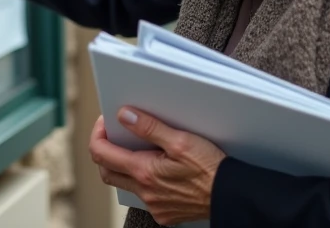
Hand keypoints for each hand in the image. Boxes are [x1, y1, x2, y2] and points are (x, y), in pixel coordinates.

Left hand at [89, 110, 225, 225]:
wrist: (231, 197)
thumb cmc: (211, 168)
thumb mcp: (181, 140)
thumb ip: (150, 127)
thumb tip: (124, 116)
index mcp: (144, 171)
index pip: (101, 153)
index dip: (98, 134)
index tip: (106, 122)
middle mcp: (145, 192)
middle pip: (107, 171)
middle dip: (106, 151)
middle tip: (117, 134)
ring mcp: (154, 205)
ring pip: (127, 184)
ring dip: (126, 167)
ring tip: (141, 148)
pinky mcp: (165, 214)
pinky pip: (145, 196)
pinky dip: (145, 181)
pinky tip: (161, 170)